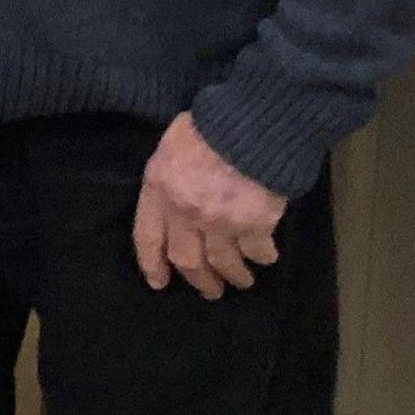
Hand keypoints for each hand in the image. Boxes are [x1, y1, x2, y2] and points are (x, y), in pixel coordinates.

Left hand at [134, 114, 287, 297]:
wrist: (253, 123)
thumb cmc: (210, 126)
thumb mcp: (171, 146)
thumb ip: (168, 176)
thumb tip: (173, 196)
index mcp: (159, 190)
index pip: (147, 237)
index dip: (152, 263)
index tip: (159, 282)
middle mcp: (185, 212)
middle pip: (187, 259)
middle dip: (199, 280)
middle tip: (209, 292)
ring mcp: (220, 221)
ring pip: (223, 263)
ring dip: (234, 276)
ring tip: (242, 282)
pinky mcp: (255, 223)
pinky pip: (257, 250)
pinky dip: (263, 257)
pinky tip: (266, 258)